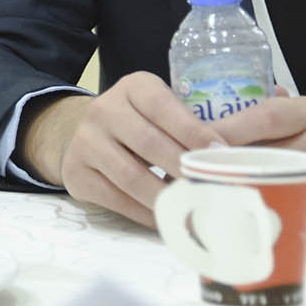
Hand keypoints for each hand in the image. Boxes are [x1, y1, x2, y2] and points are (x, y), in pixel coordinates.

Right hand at [19, 72, 224, 227]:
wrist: (85, 134)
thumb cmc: (141, 124)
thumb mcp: (161, 111)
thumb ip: (190, 126)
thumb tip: (229, 157)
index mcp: (132, 88)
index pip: (163, 107)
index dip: (193, 132)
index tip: (221, 155)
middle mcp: (104, 109)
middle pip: (148, 143)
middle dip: (183, 169)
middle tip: (211, 189)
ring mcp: (85, 141)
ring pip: (130, 176)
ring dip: (165, 196)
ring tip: (191, 209)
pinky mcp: (75, 172)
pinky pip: (114, 198)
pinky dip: (143, 213)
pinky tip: (164, 218)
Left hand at [206, 97, 305, 240]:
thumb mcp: (299, 113)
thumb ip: (261, 113)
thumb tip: (207, 120)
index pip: (268, 117)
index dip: (228, 132)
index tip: (195, 146)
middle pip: (270, 160)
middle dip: (227, 173)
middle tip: (192, 181)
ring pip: (283, 197)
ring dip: (246, 204)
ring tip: (211, 206)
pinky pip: (300, 227)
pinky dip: (272, 230)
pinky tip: (247, 230)